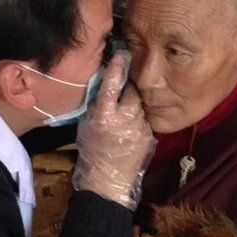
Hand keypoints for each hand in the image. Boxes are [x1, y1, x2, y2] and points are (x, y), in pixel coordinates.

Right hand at [72, 52, 155, 210]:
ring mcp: (139, 128)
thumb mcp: (87, 126)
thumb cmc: (92, 153)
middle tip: (121, 91)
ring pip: (140, 105)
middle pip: (132, 92)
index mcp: (104, 117)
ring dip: (133, 105)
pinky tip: (130, 129)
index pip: (112, 85)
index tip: (121, 54)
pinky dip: (138, 120)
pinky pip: (145, 119)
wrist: (108, 181)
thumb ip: (97, 106)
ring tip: (124, 113)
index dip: (117, 68)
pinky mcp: (149, 136)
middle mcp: (124, 119)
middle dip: (128, 89)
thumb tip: (104, 88)